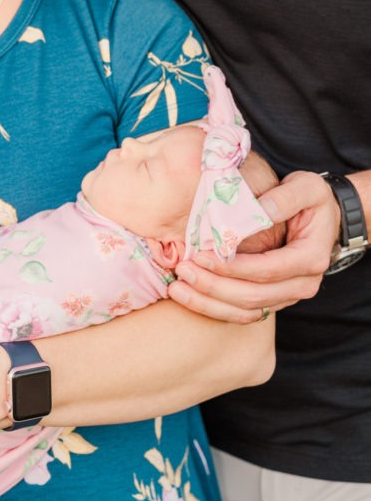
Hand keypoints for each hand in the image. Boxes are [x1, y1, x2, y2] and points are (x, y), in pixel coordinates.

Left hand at [168, 171, 338, 322]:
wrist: (323, 217)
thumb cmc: (312, 199)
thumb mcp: (306, 188)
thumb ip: (284, 198)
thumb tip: (259, 211)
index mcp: (310, 259)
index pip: (265, 270)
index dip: (230, 266)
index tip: (200, 255)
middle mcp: (302, 284)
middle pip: (253, 297)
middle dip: (213, 287)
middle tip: (182, 271)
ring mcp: (288, 296)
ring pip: (246, 311)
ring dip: (209, 303)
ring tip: (177, 288)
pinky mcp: (274, 299)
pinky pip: (244, 313)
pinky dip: (216, 308)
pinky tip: (190, 296)